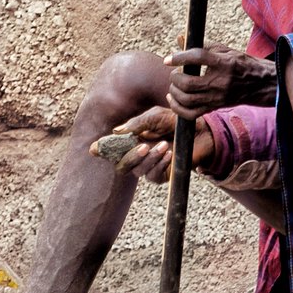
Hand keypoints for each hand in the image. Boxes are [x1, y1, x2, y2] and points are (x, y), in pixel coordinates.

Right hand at [92, 105, 213, 183]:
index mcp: (129, 140)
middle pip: (120, 166)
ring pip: (137, 171)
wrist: (198, 131)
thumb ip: (136, 124)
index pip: (109, 149)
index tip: (94, 149)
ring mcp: (147, 166)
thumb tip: (116, 132)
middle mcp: (135, 155)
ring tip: (163, 146)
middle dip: (130, 157)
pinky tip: (168, 154)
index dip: (99, 150)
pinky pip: (152, 175)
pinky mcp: (161, 175)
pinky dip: (159, 164)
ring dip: (149, 159)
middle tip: (143, 146)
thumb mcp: (154, 116)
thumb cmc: (173, 122)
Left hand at [166, 43, 277, 117]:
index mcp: (224, 63)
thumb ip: (202, 45)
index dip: (179, 57)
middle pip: (189, 83)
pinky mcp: (215, 107)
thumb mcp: (225, 50)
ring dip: (174, 91)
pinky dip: (177, 108)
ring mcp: (217, 97)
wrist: (261, 84)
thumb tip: (179, 38)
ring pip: (187, 99)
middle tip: (174, 72)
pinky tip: (173, 98)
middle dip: (175, 77)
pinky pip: (191, 114)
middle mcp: (220, 82)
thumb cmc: (241, 63)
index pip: (198, 58)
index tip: (168, 59)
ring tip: (174, 84)